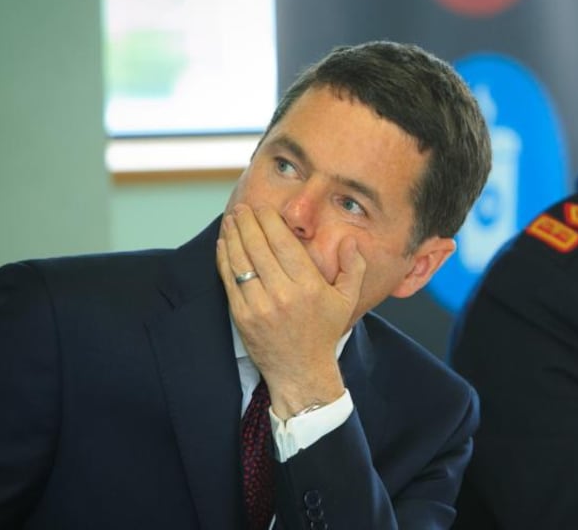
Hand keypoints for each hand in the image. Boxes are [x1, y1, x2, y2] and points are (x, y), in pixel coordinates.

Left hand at [216, 204, 365, 418]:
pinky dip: (224, 259)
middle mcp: (284, 294)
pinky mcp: (243, 317)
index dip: (269, 221)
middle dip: (248, 222)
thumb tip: (350, 240)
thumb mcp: (347, 300)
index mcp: (309, 286)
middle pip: (259, 247)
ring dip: (233, 236)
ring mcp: (260, 306)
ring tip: (231, 219)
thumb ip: (353, 267)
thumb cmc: (324, 332)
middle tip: (243, 207)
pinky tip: (224, 244)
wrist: (301, 371)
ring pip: (241, 261)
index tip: (263, 208)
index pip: (283, 243)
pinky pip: (230, 280)